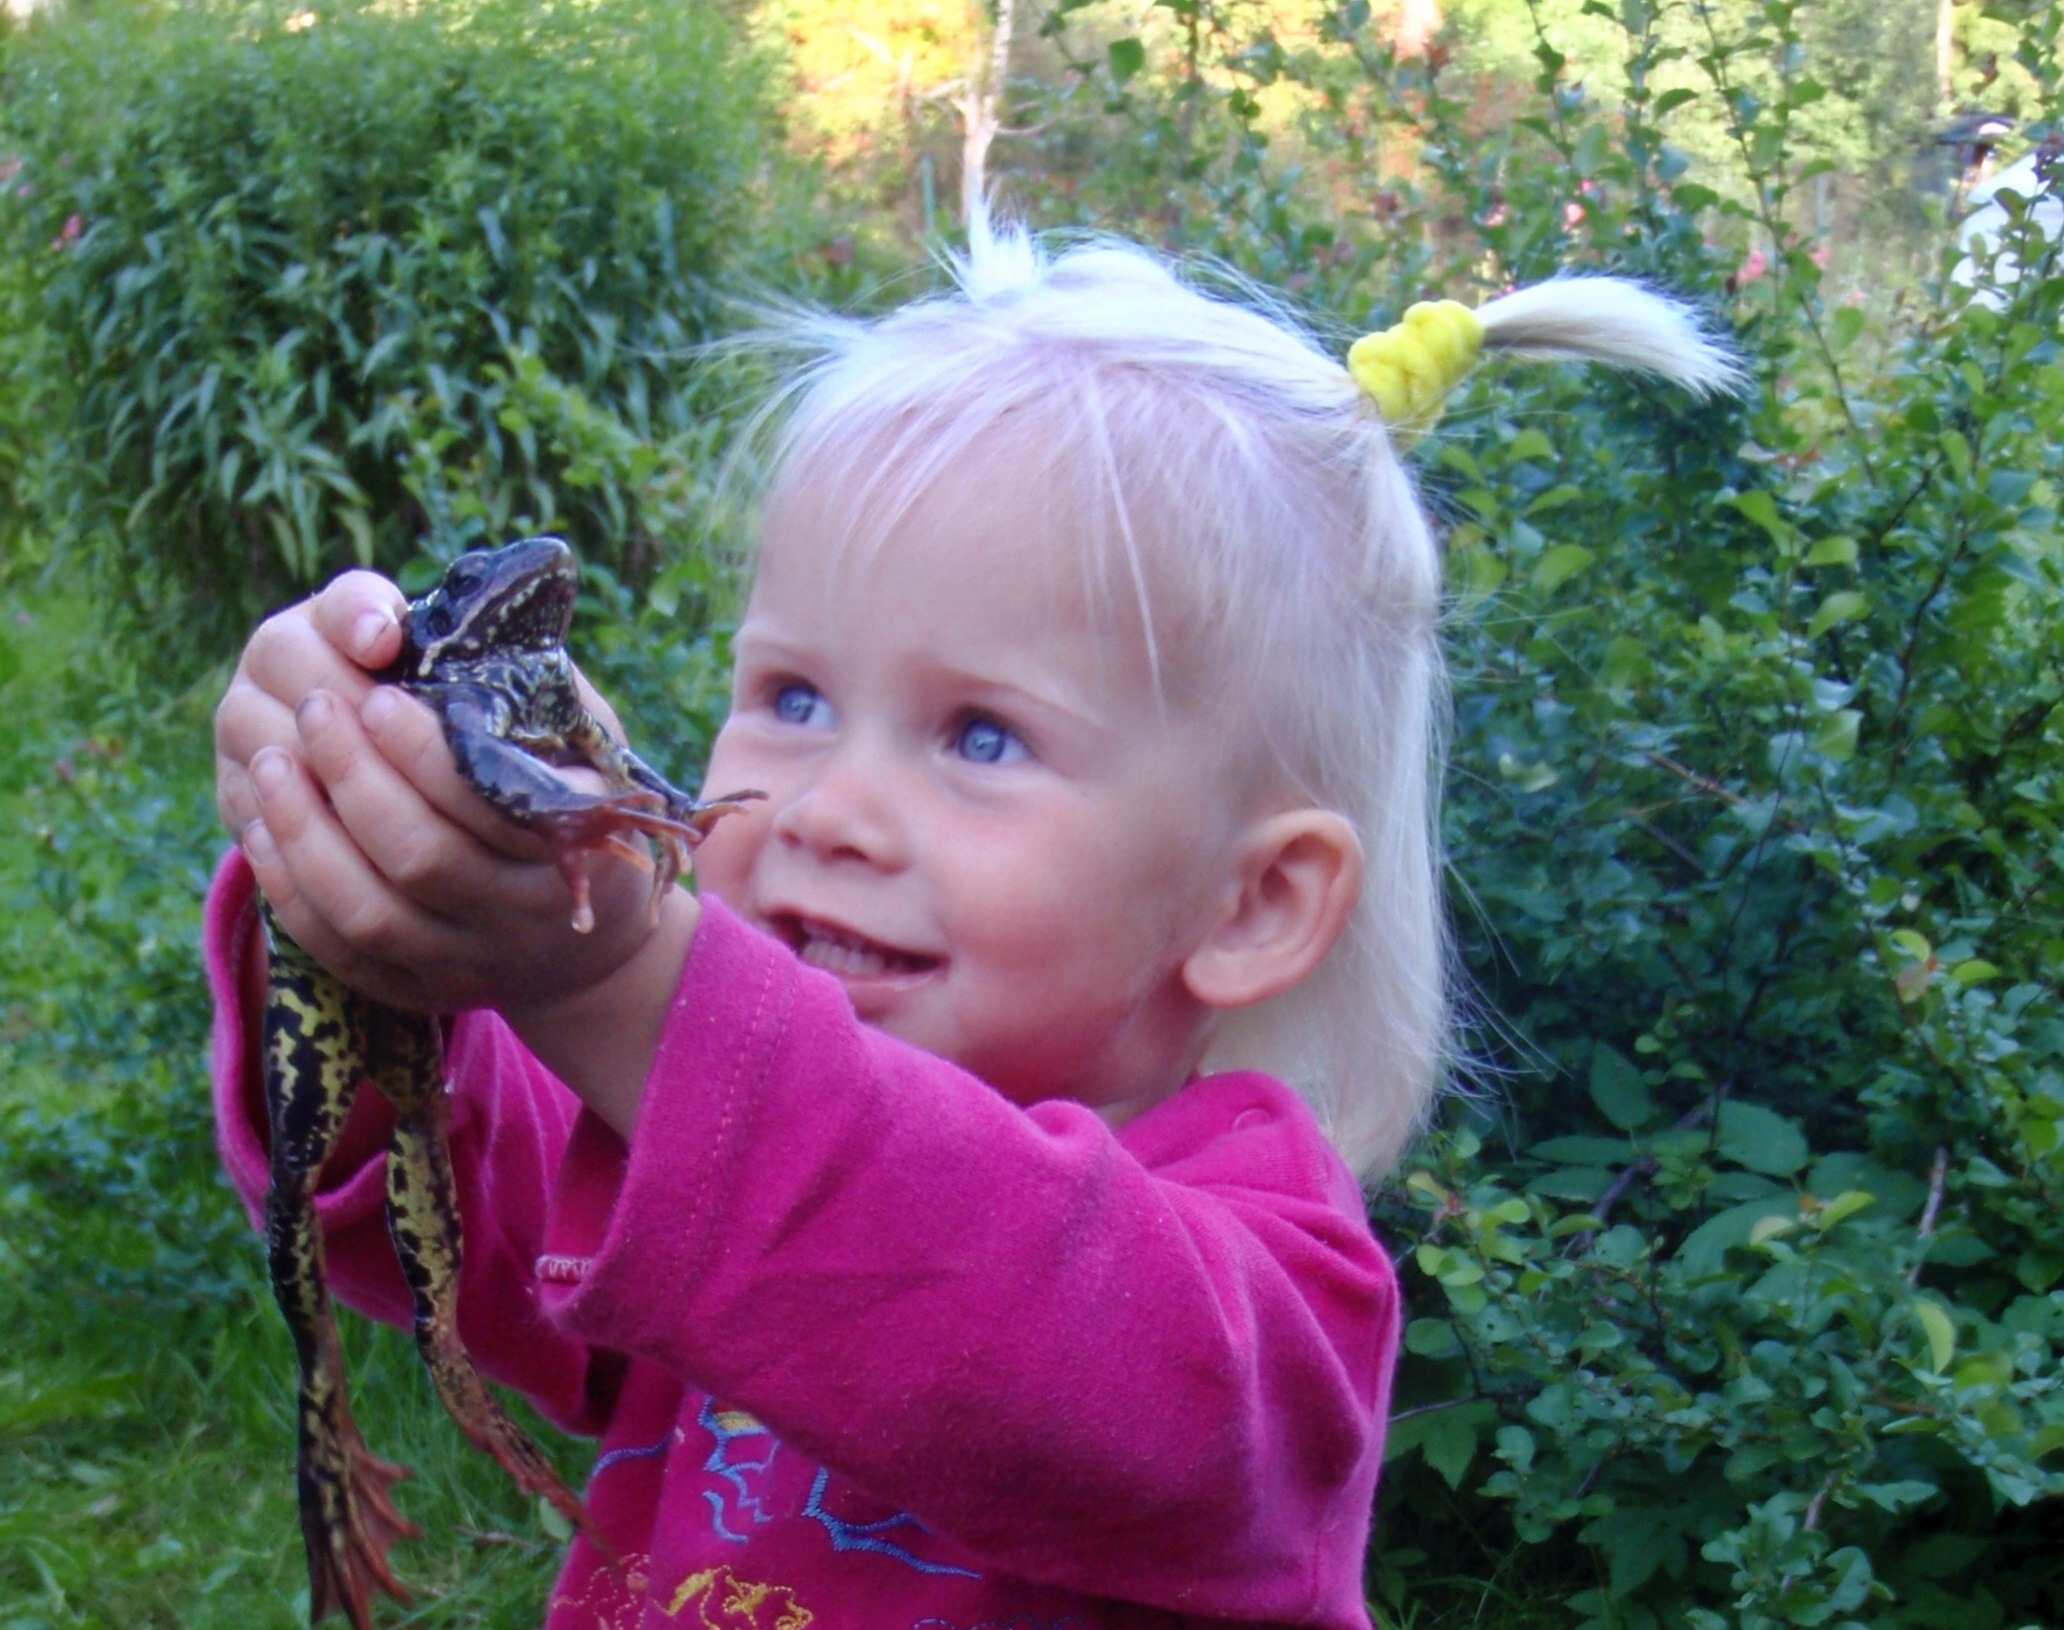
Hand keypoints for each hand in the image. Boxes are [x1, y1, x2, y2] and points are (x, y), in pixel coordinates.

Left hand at [213, 571, 675, 1024]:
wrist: (588, 943)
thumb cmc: (575, 803)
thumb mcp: (585, 743)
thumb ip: (535, 693)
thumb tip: (460, 633)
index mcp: (569, 851)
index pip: (483, 806)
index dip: (419, 751)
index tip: (376, 691)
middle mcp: (517, 919)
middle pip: (418, 858)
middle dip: (352, 775)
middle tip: (316, 706)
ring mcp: (461, 963)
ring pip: (365, 911)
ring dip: (306, 830)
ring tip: (269, 759)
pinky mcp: (410, 989)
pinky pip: (334, 948)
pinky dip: (289, 884)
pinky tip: (264, 822)